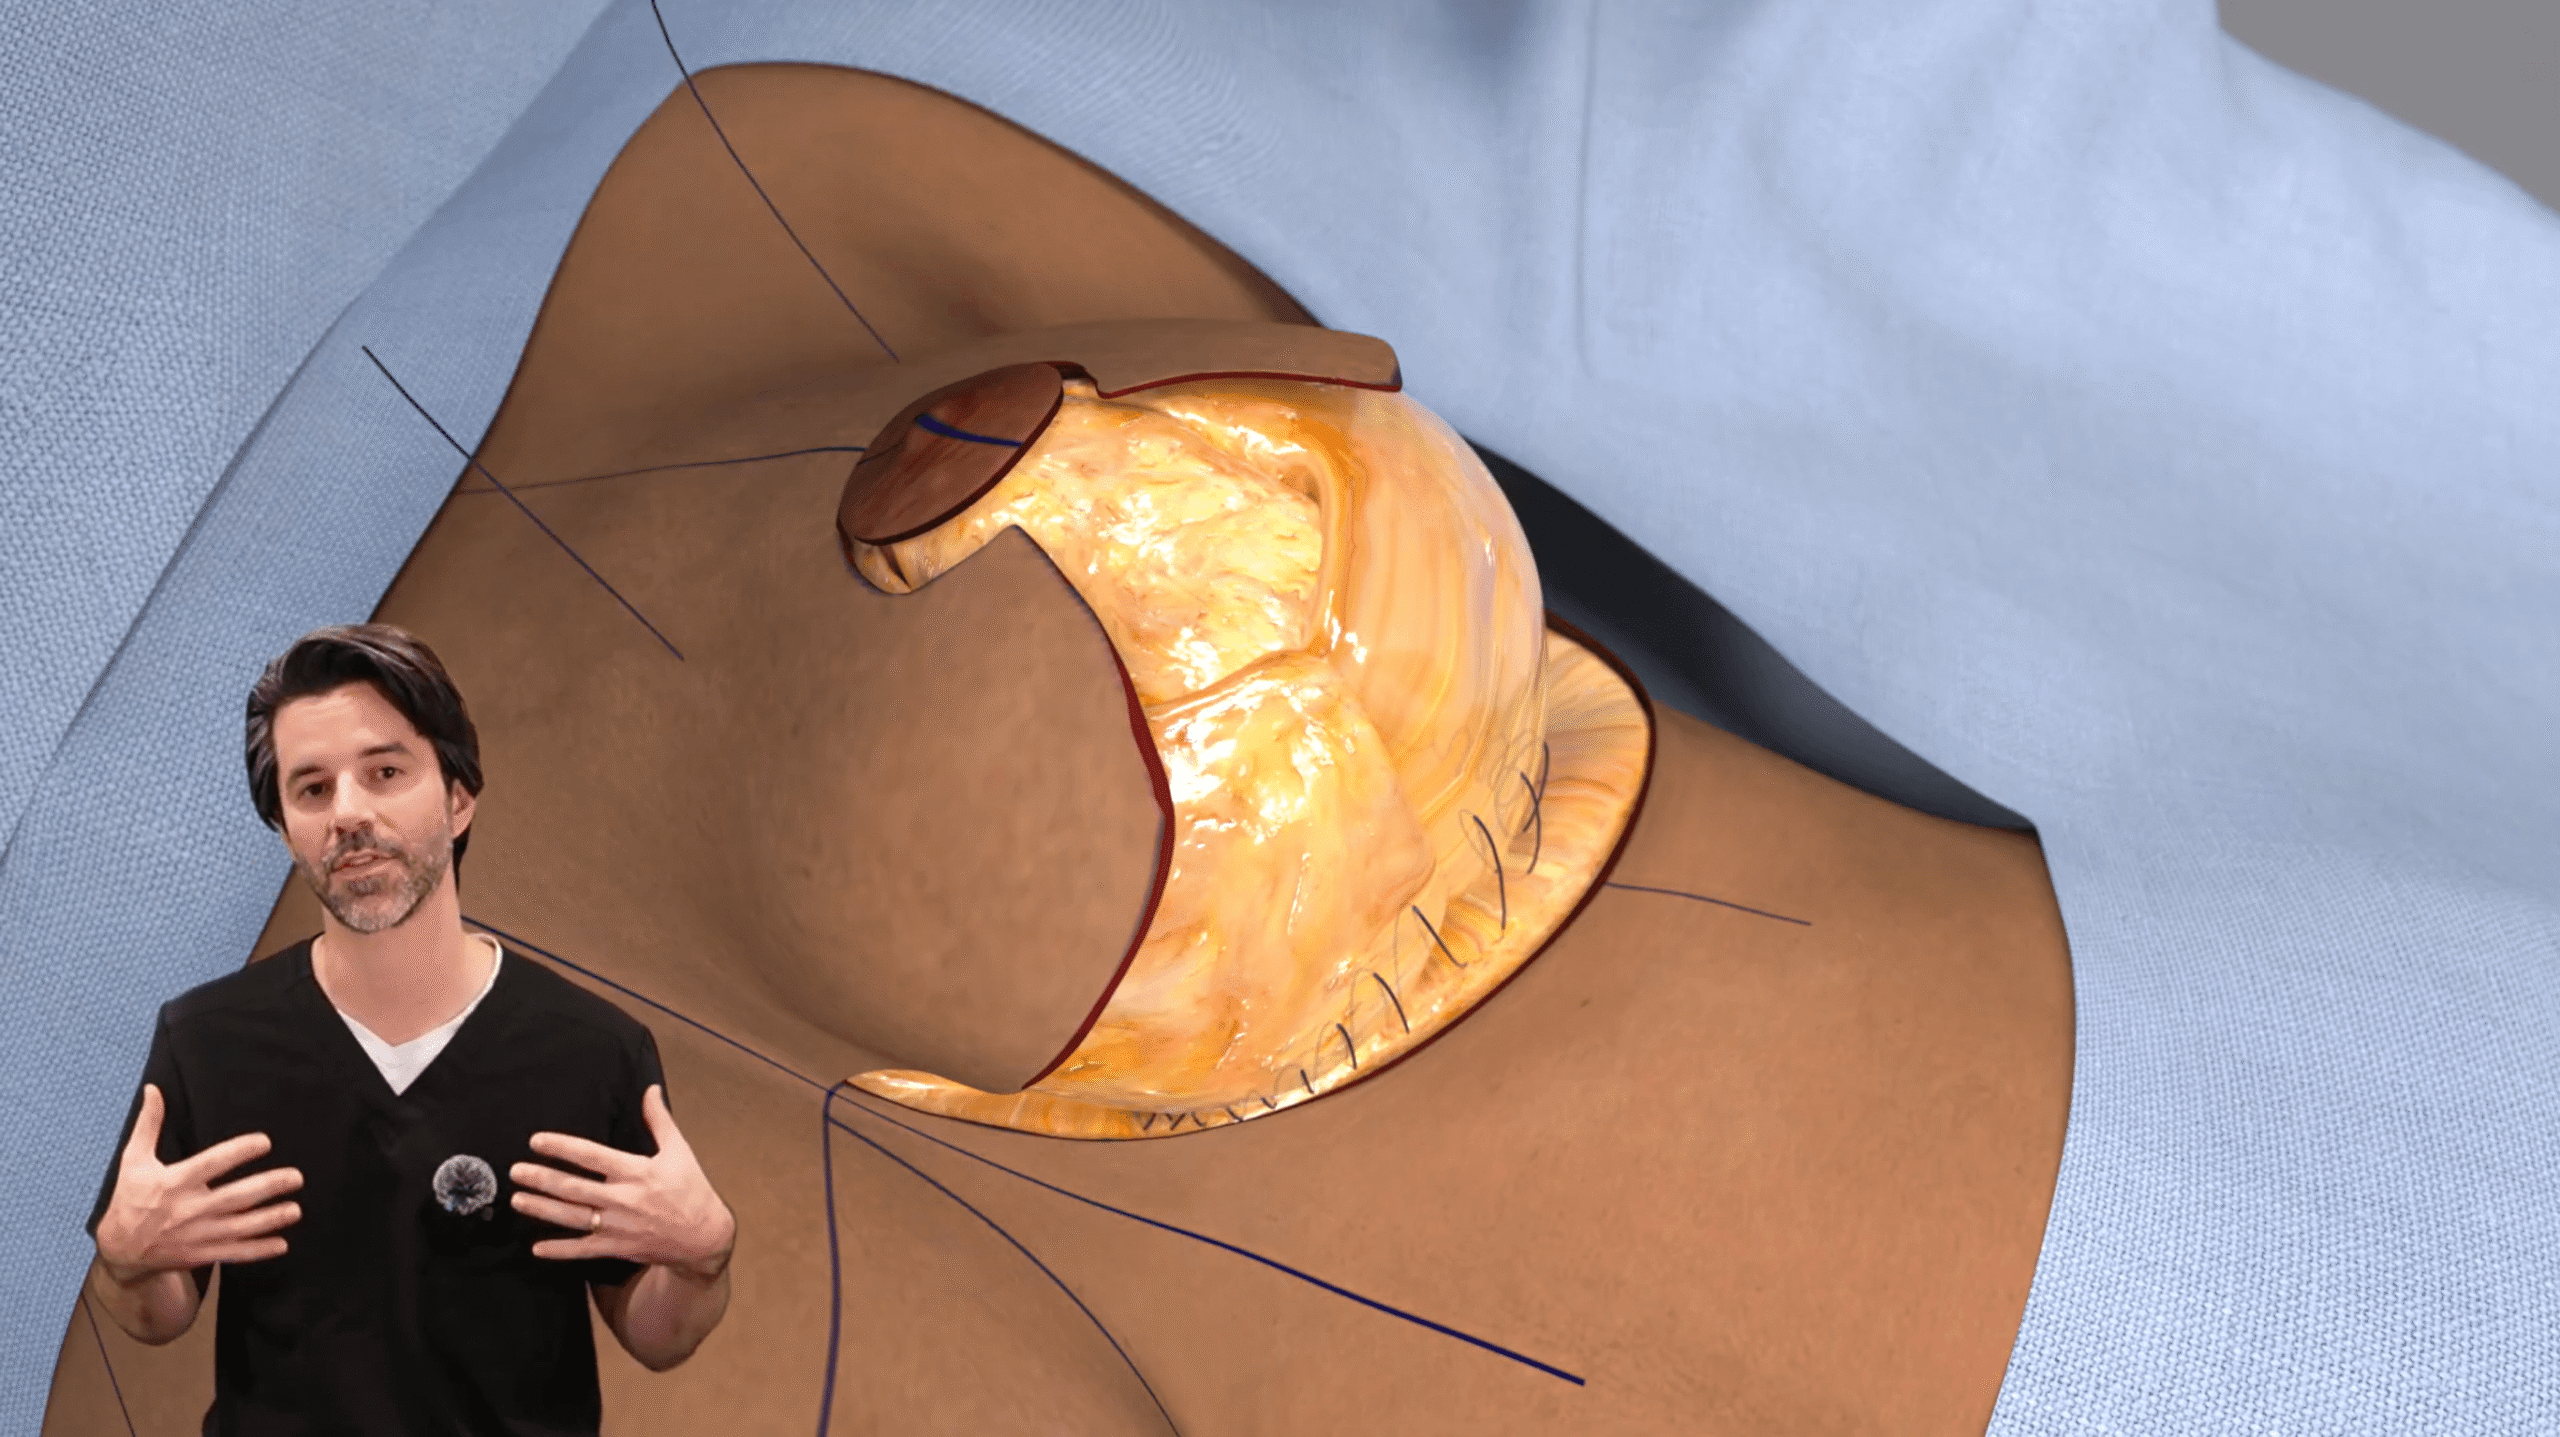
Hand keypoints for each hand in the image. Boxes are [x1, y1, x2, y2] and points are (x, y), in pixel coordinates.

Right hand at [93, 1084, 302, 1282]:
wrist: (118, 1250)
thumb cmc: (129, 1199)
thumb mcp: (133, 1160)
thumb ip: (148, 1124)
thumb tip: (153, 1089)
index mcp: (173, 1182)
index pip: (211, 1164)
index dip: (239, 1152)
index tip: (265, 1142)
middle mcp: (188, 1209)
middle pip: (235, 1197)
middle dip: (268, 1187)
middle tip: (296, 1177)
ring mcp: (196, 1235)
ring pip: (240, 1226)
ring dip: (270, 1219)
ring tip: (296, 1210)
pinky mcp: (200, 1254)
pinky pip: (233, 1253)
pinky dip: (258, 1250)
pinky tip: (282, 1245)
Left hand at [512, 1085, 734, 1279]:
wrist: (704, 1236)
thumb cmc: (691, 1189)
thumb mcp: (679, 1150)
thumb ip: (659, 1120)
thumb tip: (650, 1089)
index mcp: (636, 1172)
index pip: (591, 1156)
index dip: (562, 1147)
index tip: (537, 1142)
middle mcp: (624, 1198)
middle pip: (573, 1187)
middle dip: (541, 1178)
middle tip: (516, 1171)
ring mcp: (619, 1225)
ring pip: (572, 1217)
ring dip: (542, 1208)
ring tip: (518, 1199)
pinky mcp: (618, 1247)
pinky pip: (583, 1250)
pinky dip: (560, 1250)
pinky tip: (537, 1247)